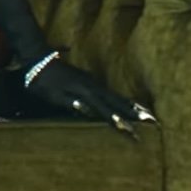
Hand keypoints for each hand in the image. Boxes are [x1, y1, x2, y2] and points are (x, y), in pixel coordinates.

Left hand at [24, 57, 147, 136]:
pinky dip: (121, 99)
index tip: (134, 133)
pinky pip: (109, 92)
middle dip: (134, 113)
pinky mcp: (88, 80)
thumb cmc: (40, 81)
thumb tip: (87, 110)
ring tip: (146, 113)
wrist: (36, 58)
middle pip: (116, 102)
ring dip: (131, 105)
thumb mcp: (50, 95)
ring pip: (115, 96)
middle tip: (153, 122)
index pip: (105, 110)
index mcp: (84, 92)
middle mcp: (92, 86)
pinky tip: (125, 103)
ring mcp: (91, 82)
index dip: (120, 122)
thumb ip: (69, 103)